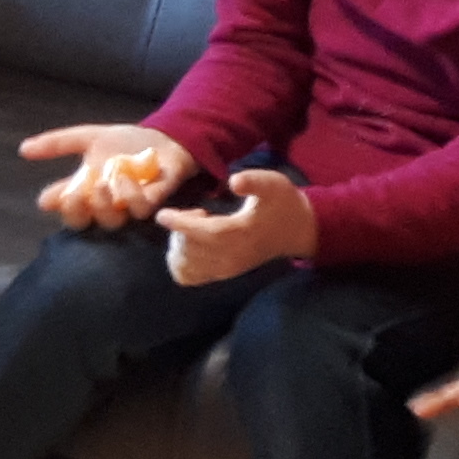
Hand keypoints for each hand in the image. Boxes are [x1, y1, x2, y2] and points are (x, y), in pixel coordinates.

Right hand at [18, 123, 191, 228]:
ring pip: (113, 220)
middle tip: (76, 193)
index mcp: (88, 193)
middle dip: (77, 210)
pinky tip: (128, 178)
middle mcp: (107, 205)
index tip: (50, 197)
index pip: (68, 210)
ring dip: (104, 204)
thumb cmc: (125, 142)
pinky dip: (133, 196)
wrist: (164, 138)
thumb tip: (22, 149)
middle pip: (86, 222)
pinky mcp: (154, 201)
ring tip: (102, 183)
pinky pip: (142, 208)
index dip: (59, 207)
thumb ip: (58, 144)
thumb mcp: (88, 137)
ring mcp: (130, 205)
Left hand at [158, 168, 318, 286]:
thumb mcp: (274, 184)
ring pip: (185, 265)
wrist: (296, 230)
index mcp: (243, 233)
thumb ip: (254, 181)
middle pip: (191, 249)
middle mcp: (232, 257)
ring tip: (195, 228)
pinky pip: (188, 277)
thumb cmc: (282, 203)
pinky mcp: (221, 274)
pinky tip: (189, 244)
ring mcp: (226, 269)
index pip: (206, 234)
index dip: (182, 224)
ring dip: (179, 245)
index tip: (162, 215)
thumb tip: (234, 180)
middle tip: (198, 211)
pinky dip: (179, 262)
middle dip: (182, 228)